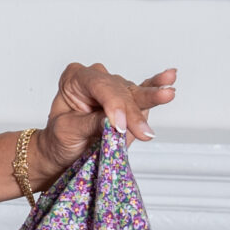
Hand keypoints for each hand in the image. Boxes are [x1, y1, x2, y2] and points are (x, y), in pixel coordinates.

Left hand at [32, 63, 177, 179]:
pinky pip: (144, 90)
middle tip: (143, 133)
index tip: (119, 126)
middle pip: (119, 92)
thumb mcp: (67, 131)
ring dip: (151, 97)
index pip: (99, 86)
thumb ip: (90, 124)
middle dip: (131, 113)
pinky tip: (169, 78)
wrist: (64, 151)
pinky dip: (156, 87)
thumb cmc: (60, 138)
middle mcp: (97, 79)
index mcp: (75, 79)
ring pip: (134, 94)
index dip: (112, 105)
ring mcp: (115, 89)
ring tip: (167, 94)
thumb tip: (113, 123)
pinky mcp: (129, 101)